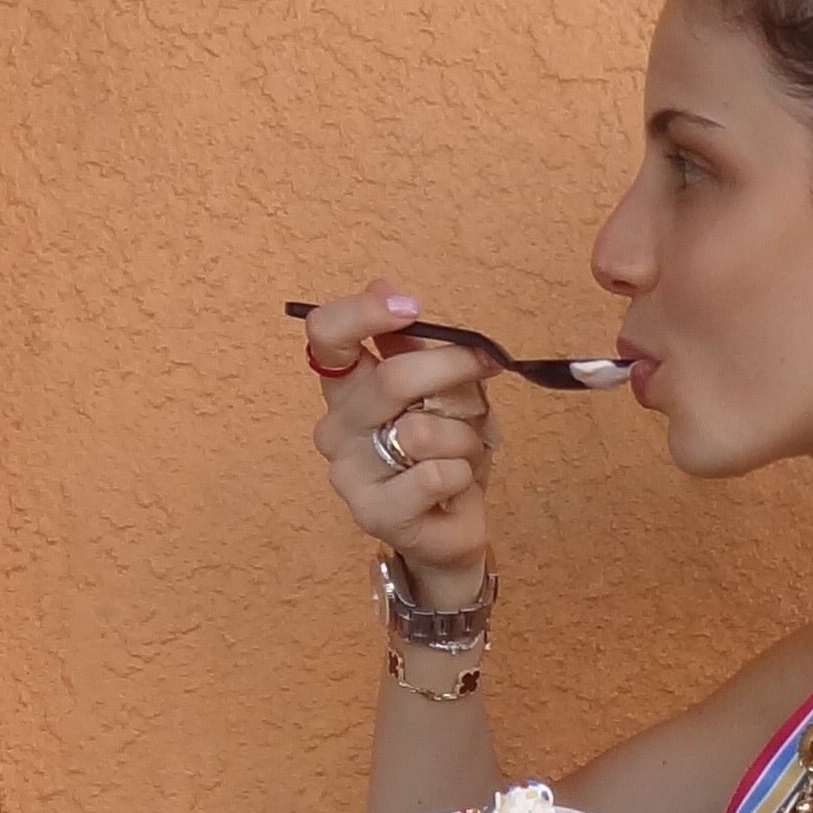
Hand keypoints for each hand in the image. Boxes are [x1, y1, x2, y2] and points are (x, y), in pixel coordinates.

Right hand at [304, 278, 494, 607]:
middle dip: (451, 368)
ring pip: (421, 432)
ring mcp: (349, 475)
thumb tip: (385, 285)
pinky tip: (455, 484)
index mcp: (346, 388)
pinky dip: (464, 473)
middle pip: (390, 379)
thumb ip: (409, 343)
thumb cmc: (441, 452)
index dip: (362, 312)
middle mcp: (337, 428)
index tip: (410, 306)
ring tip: (465, 450)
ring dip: (464, 436)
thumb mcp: (434, 388)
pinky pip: (437, 475)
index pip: (325, 336)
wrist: (449, 527)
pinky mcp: (375, 515)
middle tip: (487, 365)